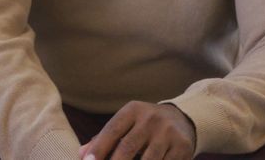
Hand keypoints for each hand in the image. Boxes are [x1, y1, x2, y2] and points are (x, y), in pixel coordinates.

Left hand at [78, 102, 195, 159]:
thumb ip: (104, 139)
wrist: (181, 119)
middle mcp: (151, 118)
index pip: (112, 130)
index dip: (98, 149)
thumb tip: (81, 154)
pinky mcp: (182, 147)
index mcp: (133, 110)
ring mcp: (168, 133)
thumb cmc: (143, 126)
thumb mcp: (126, 124)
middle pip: (128, 147)